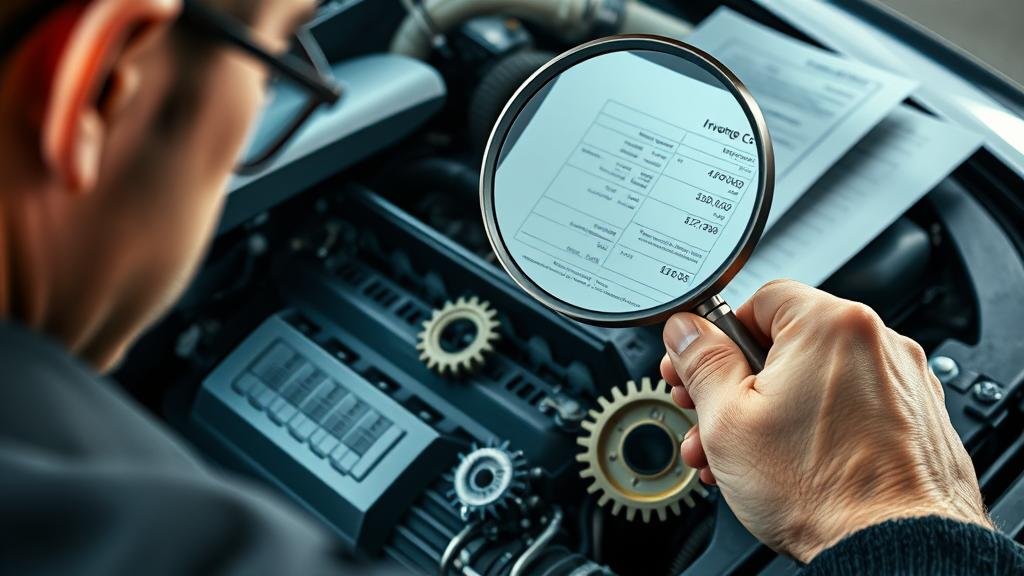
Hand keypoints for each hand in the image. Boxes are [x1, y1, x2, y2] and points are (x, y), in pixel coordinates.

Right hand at [660, 280, 991, 562]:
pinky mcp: (917, 418)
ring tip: (738, 455)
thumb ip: (701, 362)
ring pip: (814, 381)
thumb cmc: (822, 491)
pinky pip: (849, 407)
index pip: (757, 299)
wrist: (896, 550)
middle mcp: (877, 341)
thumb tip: (687, 331)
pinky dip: (813, 427)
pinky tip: (783, 464)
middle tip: (708, 414)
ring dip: (767, 412)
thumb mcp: (728, 420)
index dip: (717, 336)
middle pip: (785, 344)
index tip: (697, 364)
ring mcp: (902, 382)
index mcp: (830, 324)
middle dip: (735, 384)